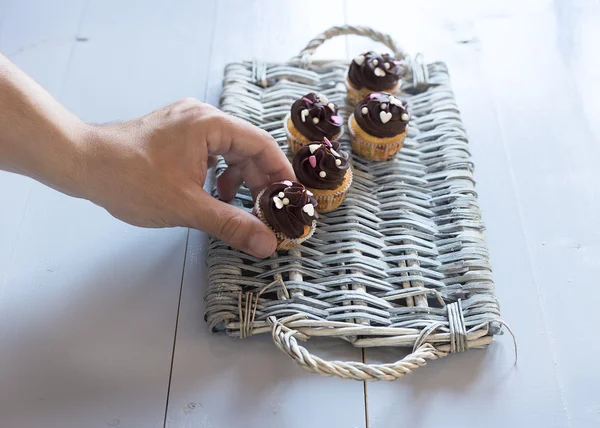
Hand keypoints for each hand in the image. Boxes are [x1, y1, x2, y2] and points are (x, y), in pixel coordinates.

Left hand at [79, 98, 293, 257]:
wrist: (82, 164)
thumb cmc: (130, 179)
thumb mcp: (187, 207)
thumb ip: (231, 224)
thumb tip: (267, 243)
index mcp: (210, 125)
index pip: (262, 145)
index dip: (281, 173)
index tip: (291, 199)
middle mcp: (202, 117)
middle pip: (247, 148)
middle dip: (259, 180)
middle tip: (268, 211)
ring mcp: (187, 123)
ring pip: (229, 151)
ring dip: (239, 179)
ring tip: (239, 206)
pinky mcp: (176, 134)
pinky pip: (210, 152)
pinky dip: (219, 174)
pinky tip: (214, 195)